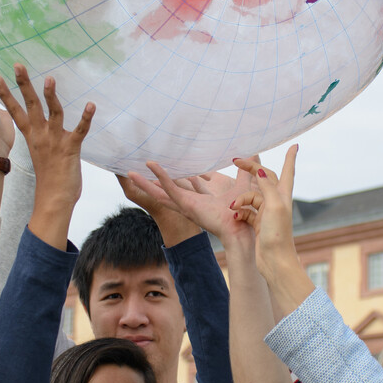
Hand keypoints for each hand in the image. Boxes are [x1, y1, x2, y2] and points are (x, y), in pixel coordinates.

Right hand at [0, 64, 92, 206]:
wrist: (54, 199)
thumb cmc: (50, 178)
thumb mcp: (42, 153)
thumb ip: (42, 138)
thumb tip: (43, 128)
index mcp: (32, 136)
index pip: (15, 111)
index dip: (6, 94)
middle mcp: (40, 135)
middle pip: (30, 105)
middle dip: (24, 84)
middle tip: (18, 65)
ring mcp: (55, 141)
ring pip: (52, 113)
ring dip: (51, 96)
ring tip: (50, 79)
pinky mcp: (70, 148)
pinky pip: (79, 130)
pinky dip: (86, 117)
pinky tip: (91, 105)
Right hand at [126, 165, 246, 245]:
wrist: (243, 229)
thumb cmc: (243, 212)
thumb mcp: (242, 184)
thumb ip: (246, 169)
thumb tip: (253, 153)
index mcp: (198, 201)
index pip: (180, 188)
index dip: (171, 178)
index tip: (162, 168)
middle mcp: (188, 204)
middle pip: (164, 192)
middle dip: (149, 183)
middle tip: (135, 172)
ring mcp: (185, 205)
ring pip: (160, 192)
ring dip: (145, 182)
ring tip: (129, 172)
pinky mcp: (186, 204)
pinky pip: (170, 189)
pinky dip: (160, 177)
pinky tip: (150, 167)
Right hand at [233, 147, 299, 281]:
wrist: (274, 261)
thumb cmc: (277, 234)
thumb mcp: (273, 206)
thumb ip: (266, 187)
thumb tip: (259, 172)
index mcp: (283, 195)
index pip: (288, 171)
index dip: (290, 157)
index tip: (294, 145)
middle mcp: (277, 201)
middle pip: (264, 178)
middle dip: (251, 170)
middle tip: (235, 161)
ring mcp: (267, 212)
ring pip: (251, 196)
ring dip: (241, 199)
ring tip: (233, 207)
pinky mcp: (259, 223)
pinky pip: (246, 210)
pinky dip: (240, 211)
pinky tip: (236, 216)